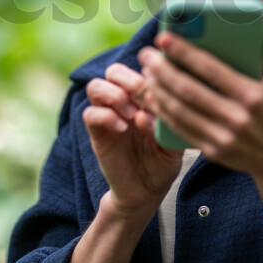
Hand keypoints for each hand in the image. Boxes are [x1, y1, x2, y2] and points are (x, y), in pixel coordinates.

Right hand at [83, 63, 182, 215]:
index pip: (139, 69)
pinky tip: (122, 129)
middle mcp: (124, 102)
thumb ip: (164, 125)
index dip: (149, 74)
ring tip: (131, 115)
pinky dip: (105, 116)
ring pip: (95, 86)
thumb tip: (148, 110)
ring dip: (113, 95)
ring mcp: (108, 116)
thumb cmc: (162, 163)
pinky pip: (89, 114)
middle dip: (127, 79)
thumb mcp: (173, 144)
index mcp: (143, 98)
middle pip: (113, 71)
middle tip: (142, 96)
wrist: (146, 192)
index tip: (163, 89)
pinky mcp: (97, 134)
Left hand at [138, 18, 262, 178]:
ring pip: (180, 110)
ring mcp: (223, 137)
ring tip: (147, 72)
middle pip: (189, 90)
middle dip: (162, 69)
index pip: (210, 69)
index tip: (164, 37)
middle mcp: (236, 118)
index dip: (184, 52)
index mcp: (252, 95)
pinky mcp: (212, 151)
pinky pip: (180, 129)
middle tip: (146, 54)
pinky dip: (163, 112)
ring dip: (158, 90)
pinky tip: (152, 97)